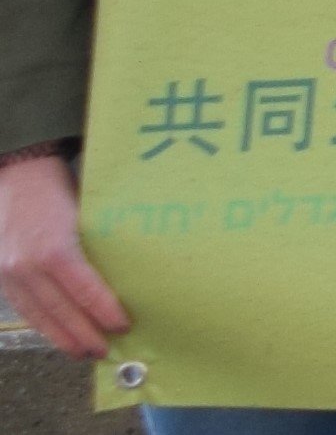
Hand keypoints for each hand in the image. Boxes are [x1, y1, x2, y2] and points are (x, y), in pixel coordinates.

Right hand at [0, 154, 123, 360]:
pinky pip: (23, 308)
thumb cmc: (61, 191)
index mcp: (55, 248)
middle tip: (105, 352)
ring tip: (83, 352)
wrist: (19, 176)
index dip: (103, 312)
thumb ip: (100, 244)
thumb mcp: (87, 215)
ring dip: (62, 337)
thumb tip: (130, 273)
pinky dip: (42, 324)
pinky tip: (58, 335)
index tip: (123, 326)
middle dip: (84, 335)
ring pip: (39, 315)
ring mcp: (10, 272)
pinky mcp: (1, 275)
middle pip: (60, 310)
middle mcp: (28, 265)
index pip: (84, 290)